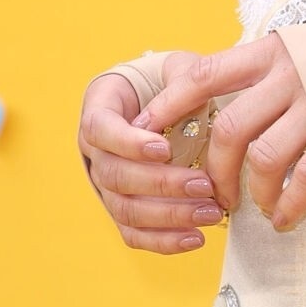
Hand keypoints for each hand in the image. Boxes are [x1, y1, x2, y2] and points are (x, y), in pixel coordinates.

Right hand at [77, 56, 226, 253]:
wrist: (160, 101)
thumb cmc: (170, 81)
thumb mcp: (177, 66)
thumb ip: (183, 77)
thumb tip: (187, 102)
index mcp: (101, 110)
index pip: (99, 129)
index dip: (129, 143)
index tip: (164, 148)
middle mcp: (95, 151)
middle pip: (115, 175)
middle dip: (161, 184)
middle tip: (204, 185)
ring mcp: (106, 183)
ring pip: (124, 208)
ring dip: (169, 216)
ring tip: (210, 213)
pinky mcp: (123, 209)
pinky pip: (133, 233)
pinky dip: (164, 241)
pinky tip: (197, 238)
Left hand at [134, 34, 305, 230]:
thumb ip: (268, 69)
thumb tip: (224, 95)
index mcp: (272, 50)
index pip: (204, 74)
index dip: (168, 103)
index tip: (144, 130)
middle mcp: (288, 75)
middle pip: (228, 129)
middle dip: (213, 170)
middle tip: (215, 194)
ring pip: (263, 159)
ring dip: (254, 193)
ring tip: (259, 209)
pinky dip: (291, 203)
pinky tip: (288, 217)